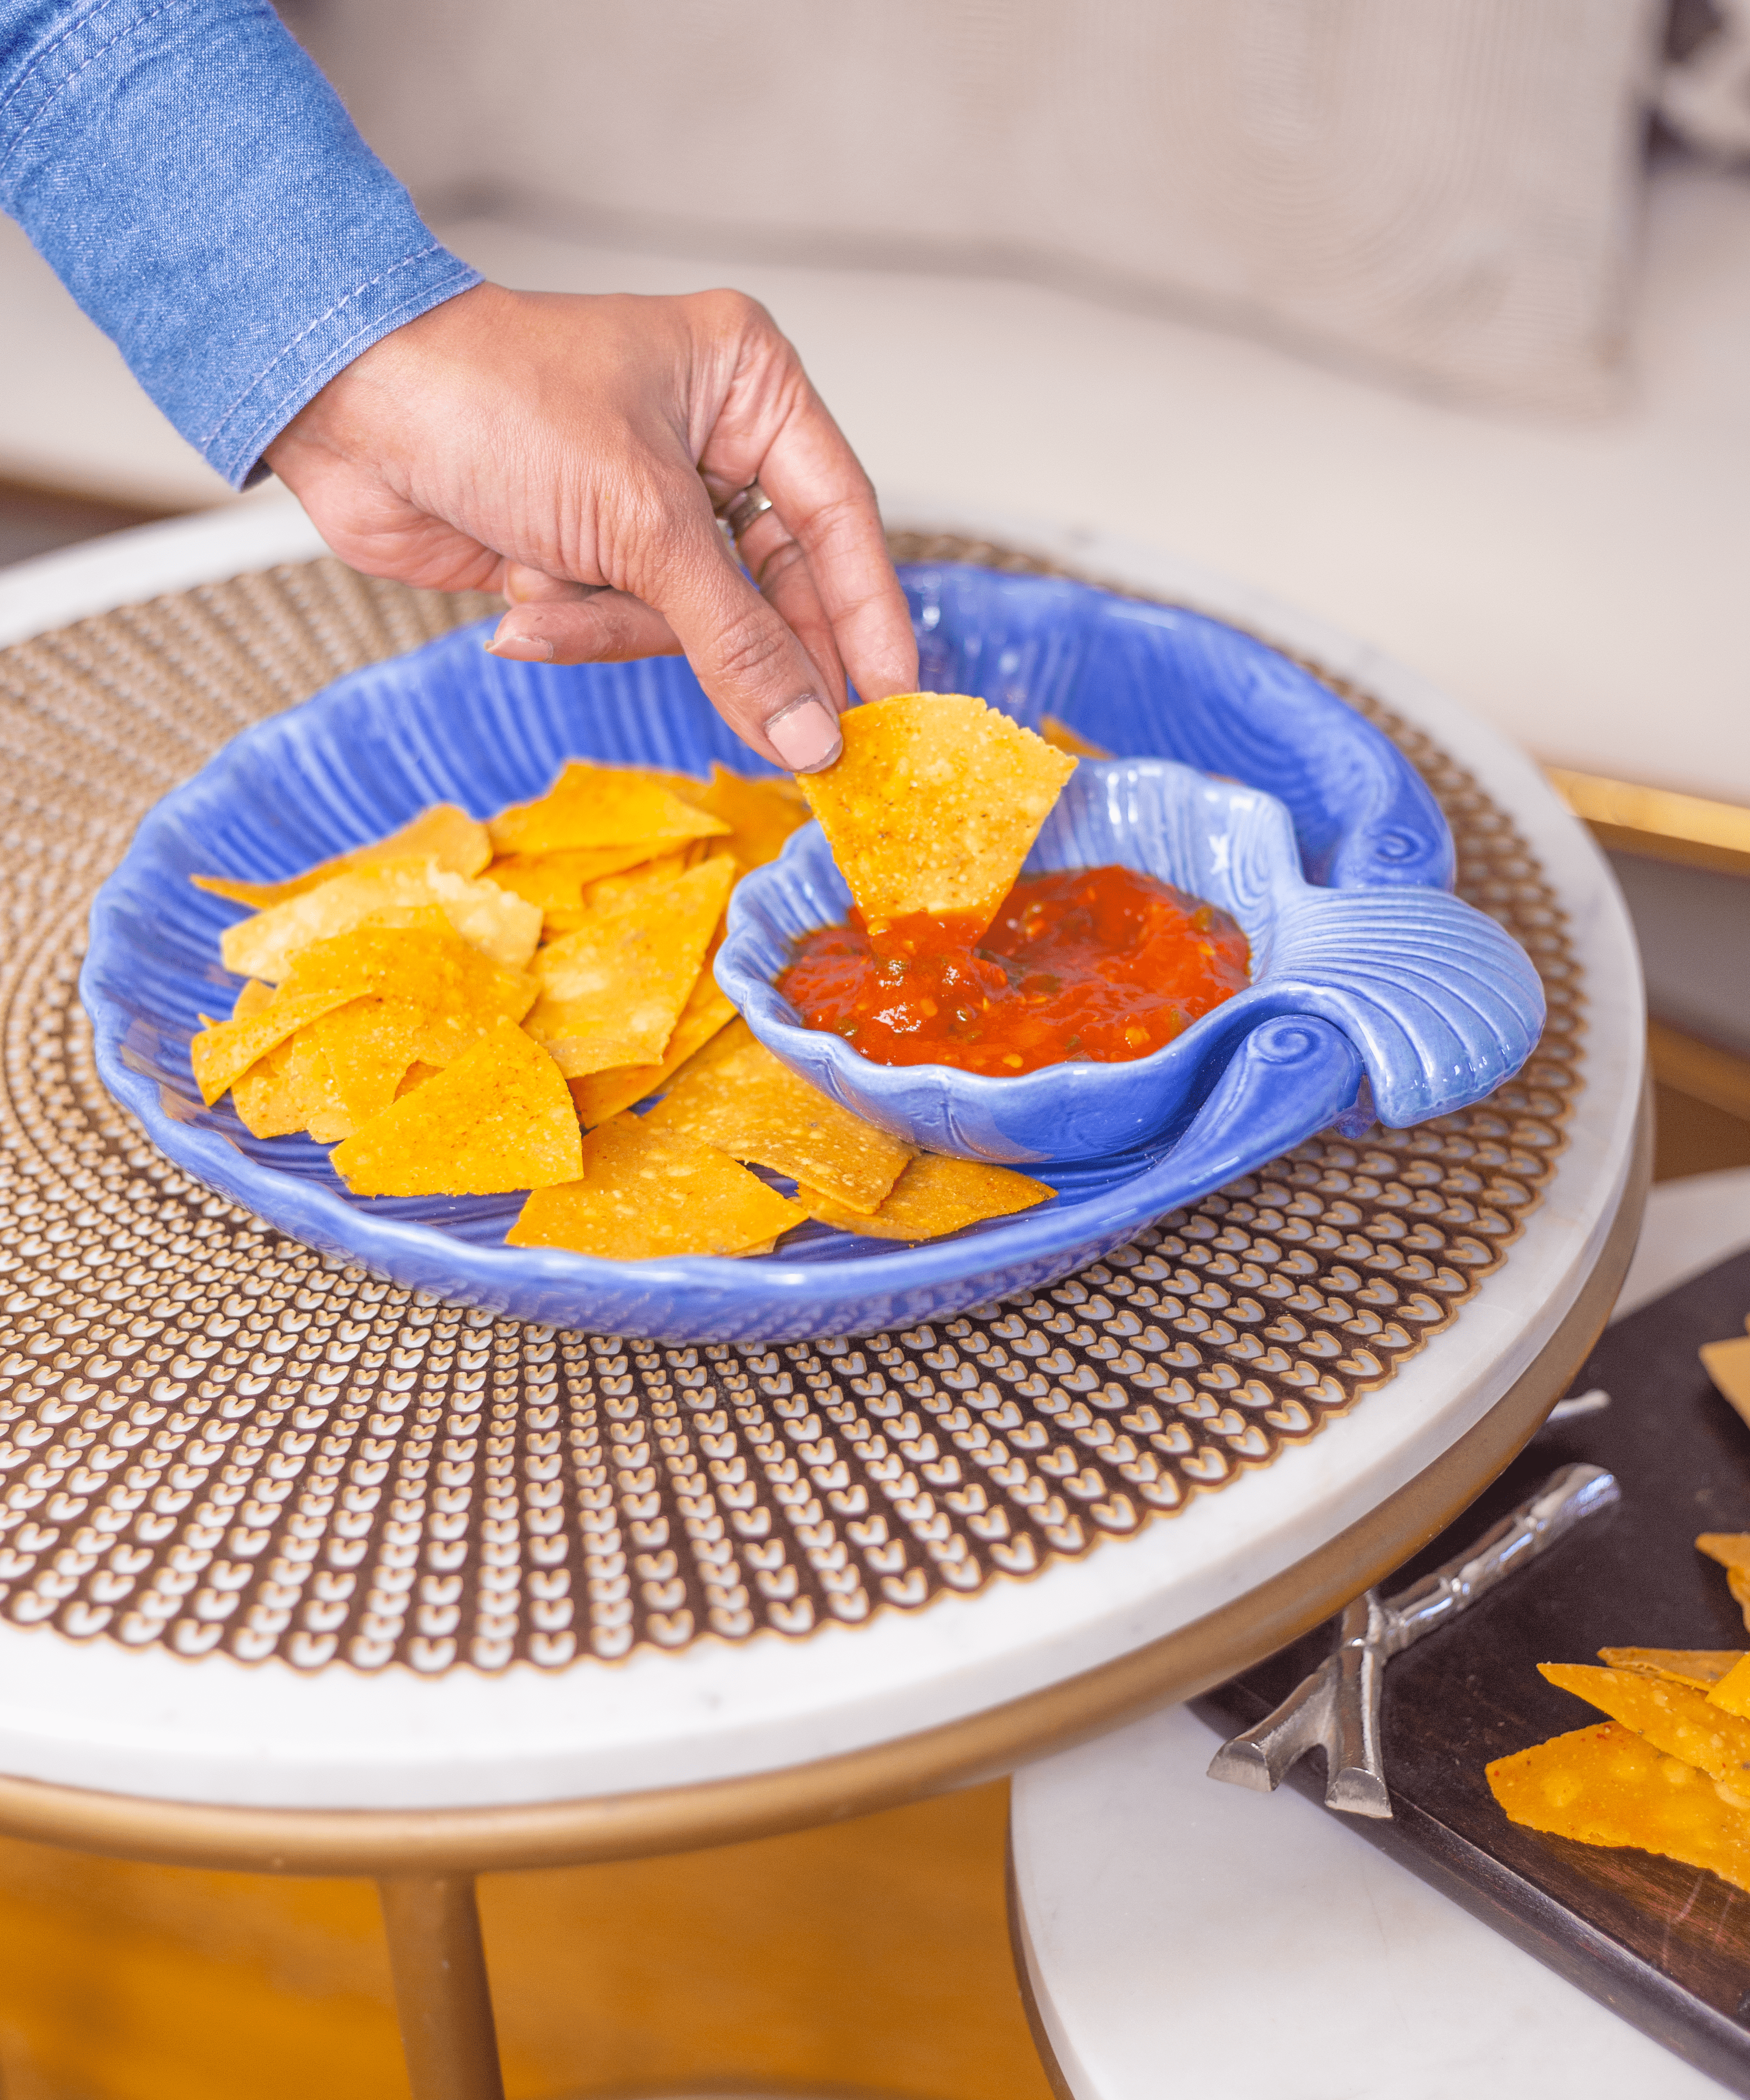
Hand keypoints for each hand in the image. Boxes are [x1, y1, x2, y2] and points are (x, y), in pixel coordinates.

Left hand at [263, 283, 918, 770]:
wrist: (345, 409)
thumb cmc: (492, 403)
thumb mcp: (640, 525)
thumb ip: (738, 638)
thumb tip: (812, 733)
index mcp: (748, 386)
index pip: (841, 517)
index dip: (867, 615)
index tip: (893, 700)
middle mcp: (709, 439)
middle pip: (771, 584)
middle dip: (735, 650)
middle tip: (788, 743)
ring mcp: (648, 501)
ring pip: (690, 619)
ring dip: (612, 624)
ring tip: (544, 594)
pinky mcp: (592, 552)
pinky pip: (622, 626)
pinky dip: (569, 624)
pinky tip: (515, 597)